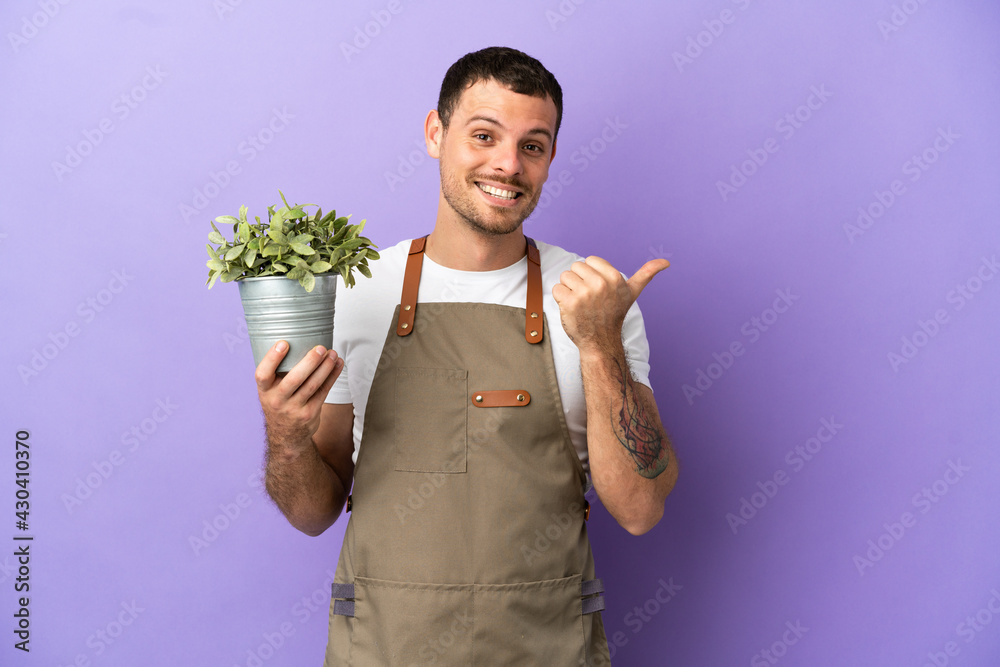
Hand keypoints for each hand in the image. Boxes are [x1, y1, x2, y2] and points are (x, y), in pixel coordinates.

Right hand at [255, 341, 343, 446]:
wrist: (286, 435)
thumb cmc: (279, 402)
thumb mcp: (270, 391)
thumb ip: (278, 372)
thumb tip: (297, 338)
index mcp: (264, 391)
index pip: (262, 374)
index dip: (272, 358)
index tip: (283, 343)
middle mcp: (277, 400)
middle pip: (294, 379)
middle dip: (309, 362)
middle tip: (320, 348)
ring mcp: (294, 409)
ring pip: (312, 385)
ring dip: (325, 368)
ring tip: (333, 353)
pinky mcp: (310, 413)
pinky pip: (323, 392)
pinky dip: (332, 376)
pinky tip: (337, 364)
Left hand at [552, 257, 668, 352]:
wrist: (601, 341)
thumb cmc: (614, 314)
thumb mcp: (632, 292)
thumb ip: (647, 274)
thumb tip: (666, 262)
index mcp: (615, 278)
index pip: (590, 260)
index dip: (591, 274)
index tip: (598, 289)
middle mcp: (600, 284)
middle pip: (575, 267)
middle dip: (579, 281)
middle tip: (588, 298)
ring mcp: (584, 294)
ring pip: (564, 277)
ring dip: (568, 290)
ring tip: (580, 303)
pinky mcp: (569, 303)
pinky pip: (556, 289)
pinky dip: (560, 299)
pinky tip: (571, 309)